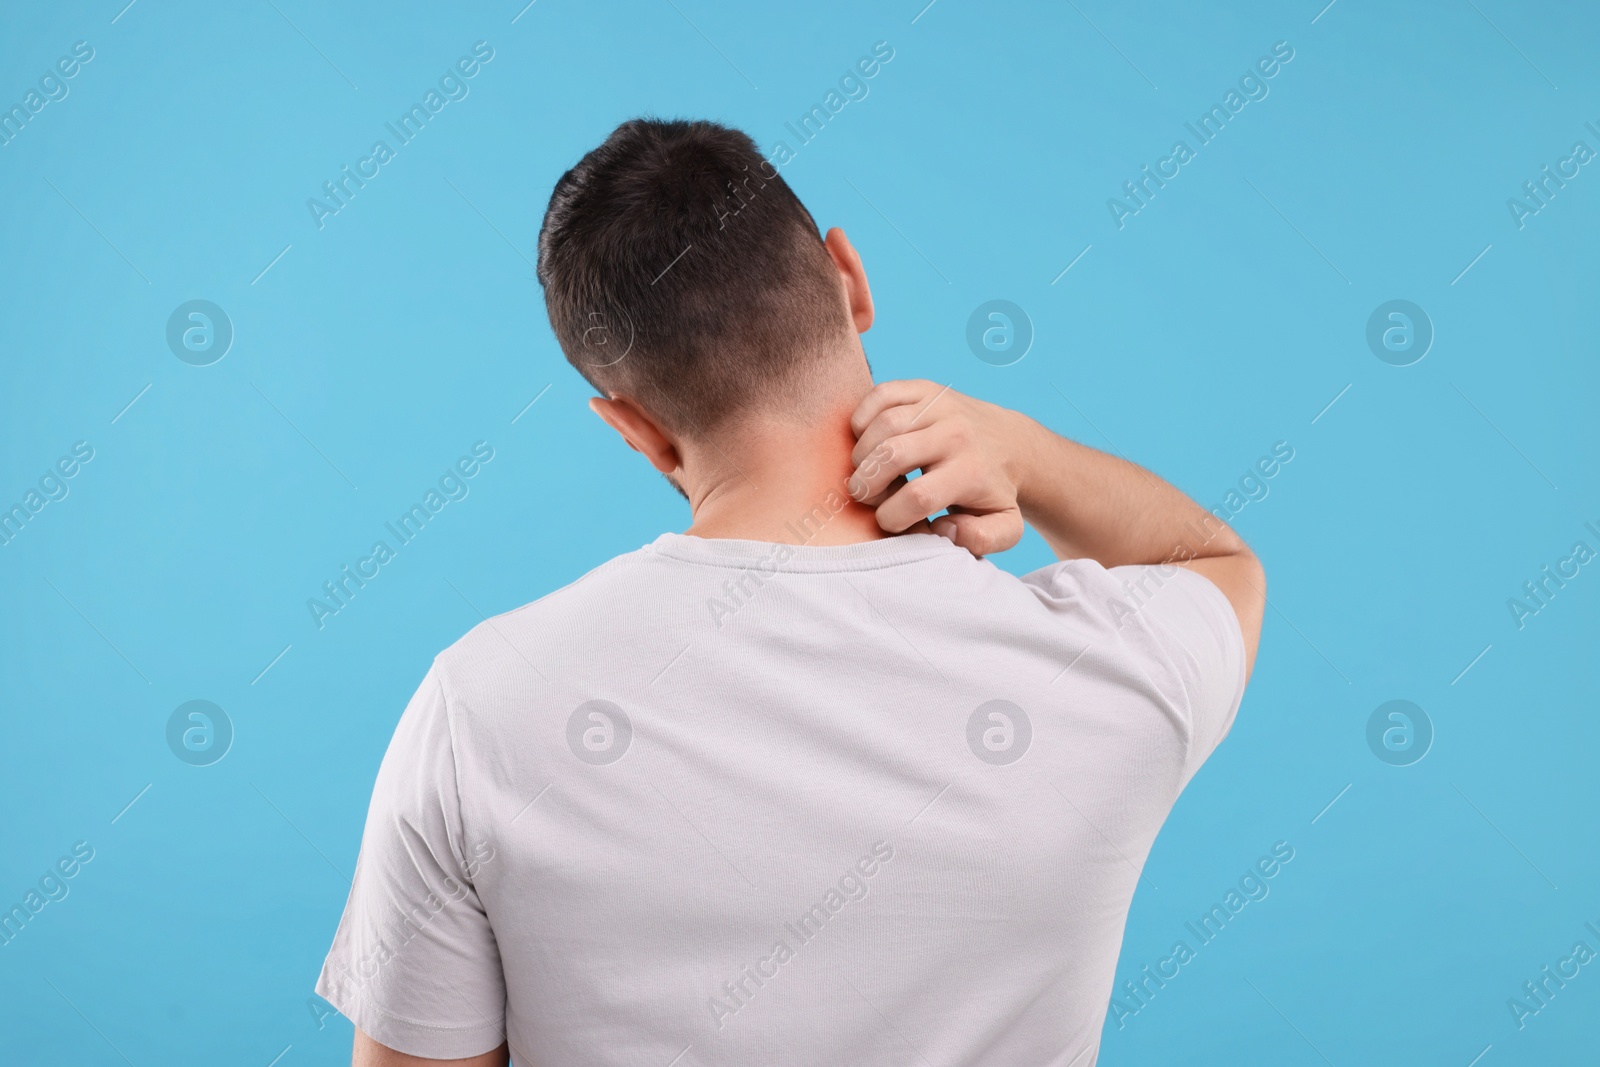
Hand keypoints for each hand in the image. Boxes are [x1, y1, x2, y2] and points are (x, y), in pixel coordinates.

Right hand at [847, 380, 1035, 556]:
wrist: (1012, 443)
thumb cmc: (995, 491)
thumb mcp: (1004, 527)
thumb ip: (980, 540)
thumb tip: (942, 527)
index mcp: (972, 472)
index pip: (917, 497)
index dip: (892, 517)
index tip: (892, 521)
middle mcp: (956, 433)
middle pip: (892, 456)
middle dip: (867, 485)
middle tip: (870, 496)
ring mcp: (940, 405)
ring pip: (882, 425)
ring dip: (862, 455)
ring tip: (869, 471)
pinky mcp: (925, 388)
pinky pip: (880, 394)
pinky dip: (863, 420)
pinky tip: (870, 441)